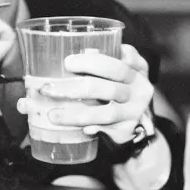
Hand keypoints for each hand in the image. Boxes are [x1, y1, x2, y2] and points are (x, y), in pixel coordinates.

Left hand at [31, 44, 153, 143]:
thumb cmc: (123, 90)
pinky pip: (108, 130)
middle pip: (107, 87)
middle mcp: (138, 90)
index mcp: (136, 70)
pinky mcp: (127, 130)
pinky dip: (93, 128)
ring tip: (53, 115)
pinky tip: (80, 129)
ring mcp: (134, 112)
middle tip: (49, 88)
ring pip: (106, 113)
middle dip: (76, 87)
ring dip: (77, 114)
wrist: (140, 122)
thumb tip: (74, 58)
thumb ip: (105, 62)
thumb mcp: (123, 72)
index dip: (92, 62)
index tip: (68, 63)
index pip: (117, 62)